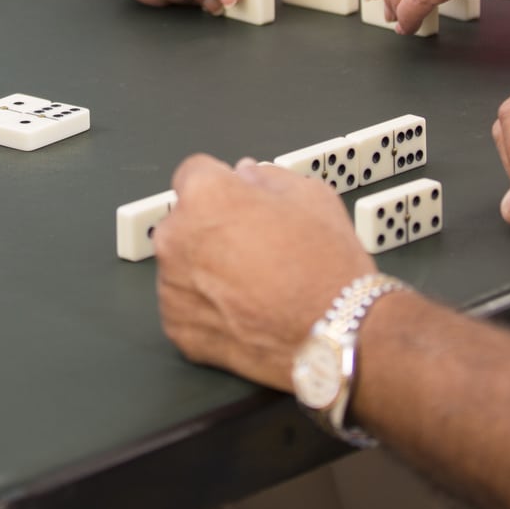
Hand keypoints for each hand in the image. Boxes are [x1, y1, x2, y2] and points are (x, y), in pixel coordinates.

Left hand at [155, 155, 372, 389]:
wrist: (337, 334)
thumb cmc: (327, 266)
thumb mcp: (312, 196)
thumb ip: (267, 177)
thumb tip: (247, 175)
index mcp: (205, 195)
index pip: (194, 174)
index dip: (223, 186)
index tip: (239, 203)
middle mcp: (176, 238)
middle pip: (185, 222)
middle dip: (212, 229)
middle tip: (254, 248)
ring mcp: (172, 287)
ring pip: (183, 266)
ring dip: (206, 270)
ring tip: (253, 285)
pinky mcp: (178, 328)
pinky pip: (186, 307)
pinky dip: (207, 309)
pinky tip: (244, 312)